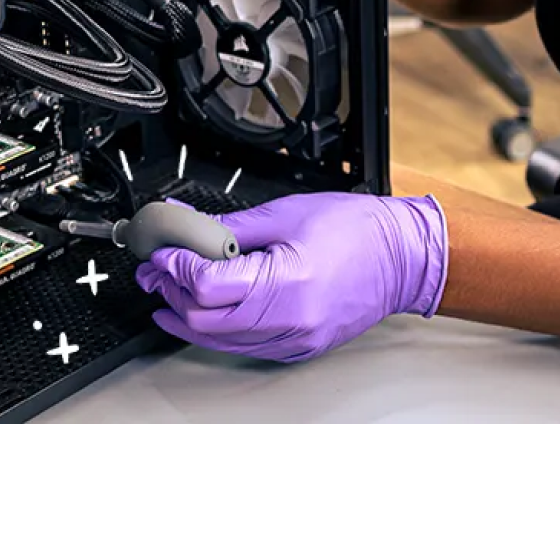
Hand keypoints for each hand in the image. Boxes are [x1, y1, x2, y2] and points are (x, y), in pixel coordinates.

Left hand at [134, 192, 448, 362]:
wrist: (402, 256)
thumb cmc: (357, 230)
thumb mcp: (286, 213)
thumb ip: (231, 227)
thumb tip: (190, 228)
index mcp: (287, 281)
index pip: (206, 284)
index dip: (174, 266)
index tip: (160, 251)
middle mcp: (290, 318)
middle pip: (203, 319)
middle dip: (171, 291)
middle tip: (156, 269)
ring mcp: (295, 338)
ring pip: (218, 340)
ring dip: (187, 314)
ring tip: (170, 290)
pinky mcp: (299, 346)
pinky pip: (244, 345)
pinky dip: (217, 328)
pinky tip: (206, 310)